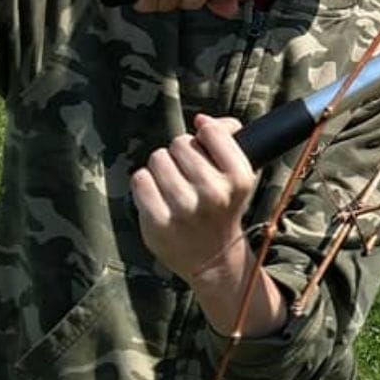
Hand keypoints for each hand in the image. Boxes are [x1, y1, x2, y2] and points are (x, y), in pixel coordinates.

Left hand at [131, 115, 285, 335]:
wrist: (213, 259)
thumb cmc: (223, 208)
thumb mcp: (238, 176)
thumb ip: (228, 139)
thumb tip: (202, 119)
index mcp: (239, 178)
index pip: (210, 131)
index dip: (204, 133)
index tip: (205, 145)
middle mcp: (214, 193)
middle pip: (180, 144)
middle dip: (180, 153)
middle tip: (187, 172)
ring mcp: (184, 208)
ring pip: (158, 158)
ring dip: (162, 167)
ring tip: (171, 184)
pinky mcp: (158, 221)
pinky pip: (140, 179)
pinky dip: (145, 183)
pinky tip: (156, 194)